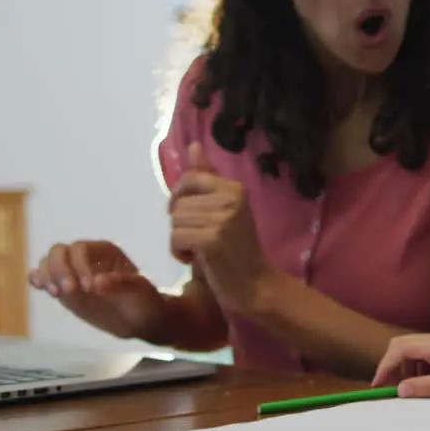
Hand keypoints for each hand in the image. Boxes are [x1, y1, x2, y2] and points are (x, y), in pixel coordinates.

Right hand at [28, 240, 164, 338]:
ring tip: (57, 294)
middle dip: (58, 269)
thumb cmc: (144, 300)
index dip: (78, 265)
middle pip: (59, 251)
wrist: (140, 319)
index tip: (89, 288)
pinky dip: (38, 279)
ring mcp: (73, 273)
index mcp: (105, 251)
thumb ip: (120, 284)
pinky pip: (44, 278)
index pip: (79, 248)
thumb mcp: (140, 290)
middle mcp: (86, 258)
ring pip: (48, 263)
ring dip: (46, 276)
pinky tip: (40, 287)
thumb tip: (96, 283)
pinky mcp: (66, 289)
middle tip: (68, 292)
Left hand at [170, 142, 272, 312]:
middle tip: (203, 239)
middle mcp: (231, 198)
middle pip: (179, 204)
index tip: (192, 216)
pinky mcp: (212, 240)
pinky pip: (175, 238)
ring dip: (180, 240)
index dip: (181, 199)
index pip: (190, 179)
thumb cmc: (237, 248)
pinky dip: (179, 252)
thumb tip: (193, 146)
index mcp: (234, 187)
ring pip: (175, 222)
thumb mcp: (223, 208)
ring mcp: (222, 219)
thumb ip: (207, 178)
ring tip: (201, 249)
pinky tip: (196, 259)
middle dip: (182, 224)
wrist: (255, 284)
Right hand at [372, 333, 429, 400]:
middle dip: (392, 367)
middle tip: (390, 391)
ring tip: (412, 393)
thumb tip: (399, 389)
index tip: (378, 388)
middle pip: (402, 347)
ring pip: (413, 354)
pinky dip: (419, 373)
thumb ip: (428, 387)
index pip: (399, 348)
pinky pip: (425, 360)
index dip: (384, 367)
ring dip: (406, 372)